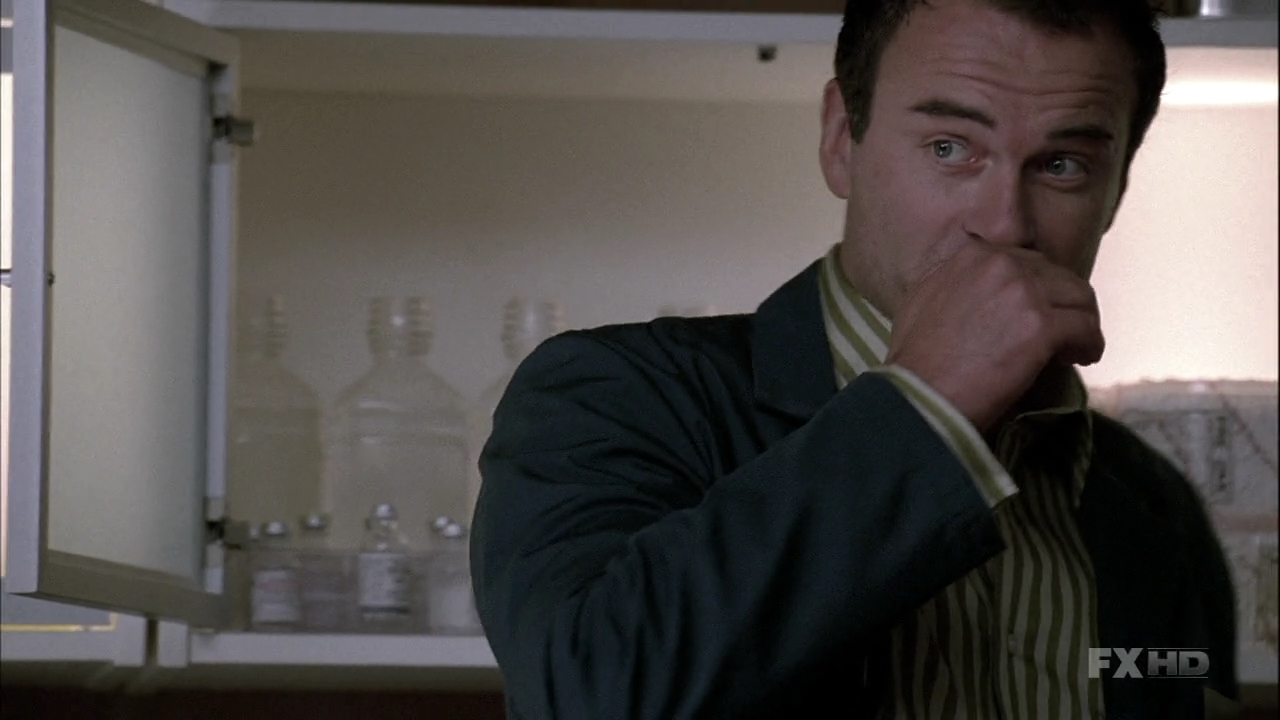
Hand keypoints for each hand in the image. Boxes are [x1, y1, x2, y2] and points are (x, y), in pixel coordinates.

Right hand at [883, 241, 1103, 432]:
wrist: (921, 395)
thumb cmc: (915, 361)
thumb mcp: (925, 300)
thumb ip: (957, 283)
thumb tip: (979, 293)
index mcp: (972, 254)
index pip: (1027, 261)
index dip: (1036, 289)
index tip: (1035, 312)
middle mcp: (1001, 263)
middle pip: (1057, 276)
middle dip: (1063, 303)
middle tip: (1062, 333)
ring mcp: (1024, 293)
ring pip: (1079, 297)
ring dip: (1082, 322)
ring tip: (1076, 347)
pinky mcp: (1042, 326)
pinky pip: (1085, 329)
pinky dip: (1089, 345)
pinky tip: (1082, 359)